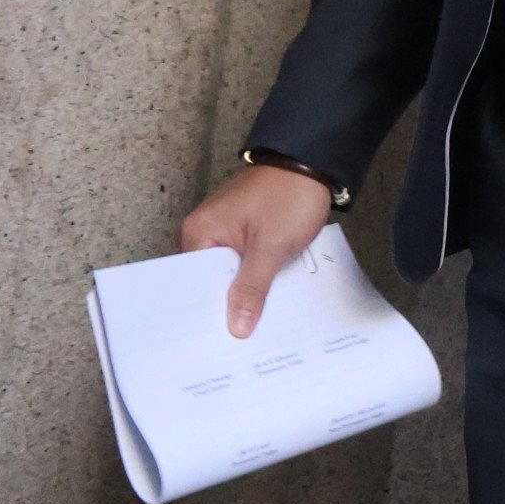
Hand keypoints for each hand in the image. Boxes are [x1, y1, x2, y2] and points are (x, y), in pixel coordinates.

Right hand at [179, 162, 334, 337]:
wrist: (312, 164)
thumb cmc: (288, 195)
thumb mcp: (270, 247)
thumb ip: (251, 288)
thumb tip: (236, 326)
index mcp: (199, 232)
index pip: (192, 283)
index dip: (207, 311)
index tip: (218, 338)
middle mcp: (204, 231)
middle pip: (210, 281)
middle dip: (226, 306)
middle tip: (239, 338)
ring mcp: (224, 230)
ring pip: (229, 274)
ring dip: (243, 292)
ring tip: (252, 324)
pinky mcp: (243, 231)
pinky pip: (242, 263)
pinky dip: (253, 277)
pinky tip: (264, 297)